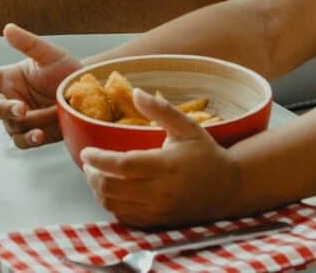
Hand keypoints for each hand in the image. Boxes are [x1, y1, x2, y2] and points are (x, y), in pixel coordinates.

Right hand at [0, 24, 82, 148]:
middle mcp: (10, 99)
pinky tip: (39, 135)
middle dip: (4, 109)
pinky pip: (22, 141)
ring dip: (28, 123)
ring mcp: (19, 119)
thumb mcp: (50, 55)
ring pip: (10, 126)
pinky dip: (30, 139)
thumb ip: (28, 44)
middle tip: (22, 109)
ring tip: (48, 118)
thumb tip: (8, 28)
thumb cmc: (65, 70)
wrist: (87, 93)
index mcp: (9, 78)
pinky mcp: (32, 133)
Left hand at [82, 88, 240, 227]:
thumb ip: (161, 111)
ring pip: (114, 205)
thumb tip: (136, 92)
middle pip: (111, 188)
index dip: (98, 159)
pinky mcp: (157, 222)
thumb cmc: (206, 154)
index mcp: (165, 165)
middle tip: (90, 164)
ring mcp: (157, 209)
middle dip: (92, 176)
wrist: (228, 188)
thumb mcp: (187, 127)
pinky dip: (112, 205)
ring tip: (98, 176)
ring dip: (99, 191)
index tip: (87, 152)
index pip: (121, 165)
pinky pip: (124, 217)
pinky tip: (114, 192)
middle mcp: (159, 191)